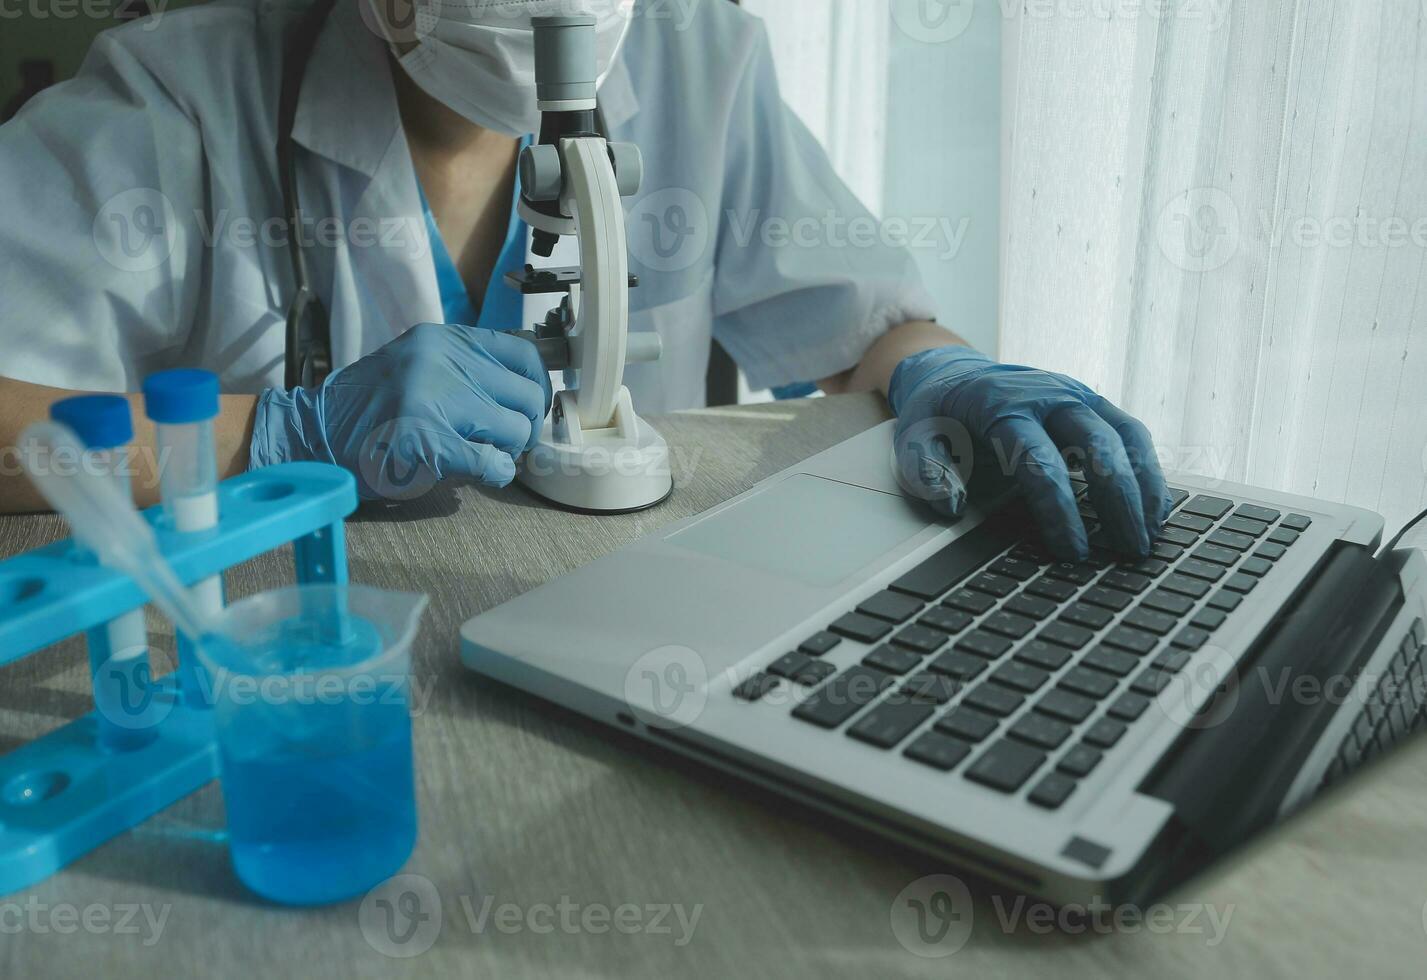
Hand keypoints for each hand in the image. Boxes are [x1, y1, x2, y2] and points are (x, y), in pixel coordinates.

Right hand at [251, 323, 552, 499]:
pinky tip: (477, 473)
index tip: (526, 408)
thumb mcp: (419, 366)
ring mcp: (434, 400)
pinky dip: (494, 474)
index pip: (523, 355)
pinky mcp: (429, 442)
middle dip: (522, 427)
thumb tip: (526, 392)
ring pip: (516, 431)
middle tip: (501, 441)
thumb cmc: (369, 409)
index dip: (535, 388)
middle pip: (526, 397)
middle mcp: (442, 362)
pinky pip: (493, 463)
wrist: (310, 435)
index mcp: (443, 340)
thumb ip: (467, 369)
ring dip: (506, 451)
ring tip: (480, 454)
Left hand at [889, 346, 1170, 559]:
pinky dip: (1149, 471)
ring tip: (1152, 535)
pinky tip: (1155, 510)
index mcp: (1003, 406)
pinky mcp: (1094, 405)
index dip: (1058, 507)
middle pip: (1097, 444)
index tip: (1072, 549)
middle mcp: (1049, 395)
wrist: (954, 374)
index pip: (1038, 460)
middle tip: (1130, 550)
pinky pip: (1132, 434)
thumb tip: (952, 507)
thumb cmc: (937, 415)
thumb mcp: (914, 440)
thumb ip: (927, 473)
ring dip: (1146, 485)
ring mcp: (1077, 396)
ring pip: (1126, 436)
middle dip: (1119, 498)